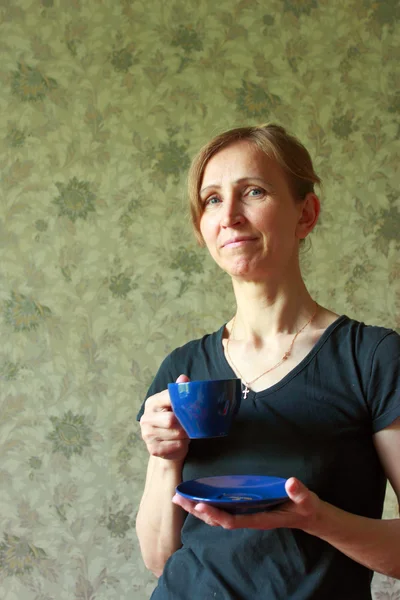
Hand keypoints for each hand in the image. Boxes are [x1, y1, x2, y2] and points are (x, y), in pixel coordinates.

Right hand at [140, 374, 190, 461]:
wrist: (166, 447)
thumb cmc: (173, 421)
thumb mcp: (176, 405)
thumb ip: (179, 392)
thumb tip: (183, 378)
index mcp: (152, 403)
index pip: (169, 398)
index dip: (182, 402)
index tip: (192, 406)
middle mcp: (146, 418)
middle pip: (171, 420)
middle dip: (185, 423)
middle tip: (192, 424)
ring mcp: (147, 435)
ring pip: (176, 434)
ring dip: (185, 435)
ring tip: (186, 433)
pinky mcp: (153, 449)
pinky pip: (175, 446)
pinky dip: (182, 445)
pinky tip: (181, 443)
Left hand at [172, 478, 320, 532]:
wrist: (307, 514)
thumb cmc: (304, 507)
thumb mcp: (306, 500)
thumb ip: (299, 492)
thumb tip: (291, 482)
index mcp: (259, 519)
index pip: (233, 520)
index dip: (215, 514)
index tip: (200, 505)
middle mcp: (248, 518)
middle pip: (218, 519)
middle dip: (197, 510)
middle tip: (177, 499)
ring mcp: (245, 514)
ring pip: (216, 515)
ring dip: (197, 507)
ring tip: (179, 498)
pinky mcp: (245, 508)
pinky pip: (222, 509)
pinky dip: (207, 504)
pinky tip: (196, 496)